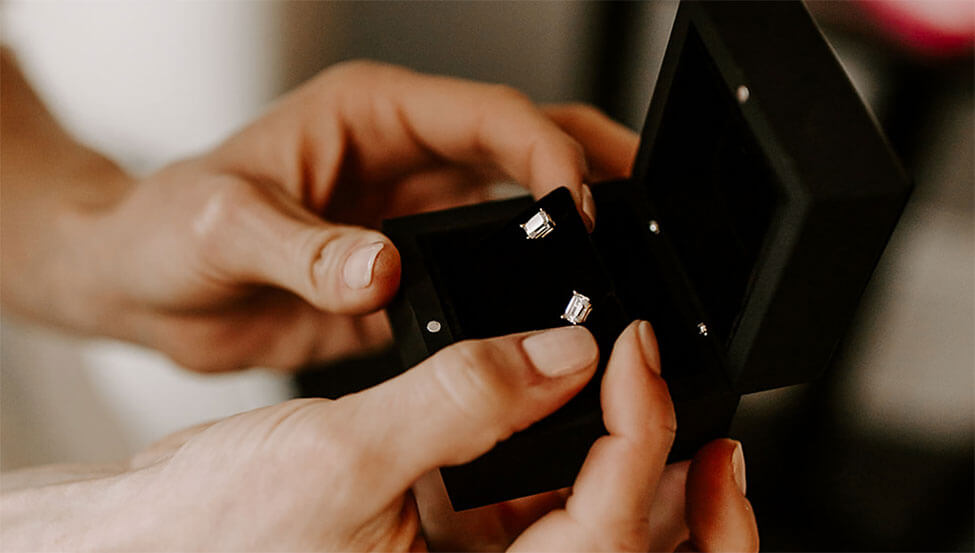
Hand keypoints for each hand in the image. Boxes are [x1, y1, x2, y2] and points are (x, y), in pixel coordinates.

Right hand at [0, 321, 757, 550]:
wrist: (150, 536)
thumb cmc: (213, 530)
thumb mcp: (340, 455)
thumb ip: (462, 400)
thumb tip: (562, 355)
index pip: (606, 534)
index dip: (639, 433)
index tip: (632, 352)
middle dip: (688, 498)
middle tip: (718, 430)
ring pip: (596, 533)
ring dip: (641, 473)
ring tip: (654, 403)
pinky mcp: (459, 546)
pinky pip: (547, 512)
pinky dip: (578, 461)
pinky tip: (580, 408)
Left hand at [3, 55, 637, 370]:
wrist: (146, 287)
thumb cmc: (166, 229)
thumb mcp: (222, 227)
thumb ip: (305, 249)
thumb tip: (380, 266)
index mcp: (371, 115)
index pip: (486, 115)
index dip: (542, 150)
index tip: (575, 201)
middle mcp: (404, 158)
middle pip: (527, 143)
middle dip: (594, 163)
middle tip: (650, 203)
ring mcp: (414, 215)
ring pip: (520, 204)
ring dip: (574, 224)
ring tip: (628, 257)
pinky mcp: (410, 269)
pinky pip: (488, 269)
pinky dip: (529, 284)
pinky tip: (556, 309)